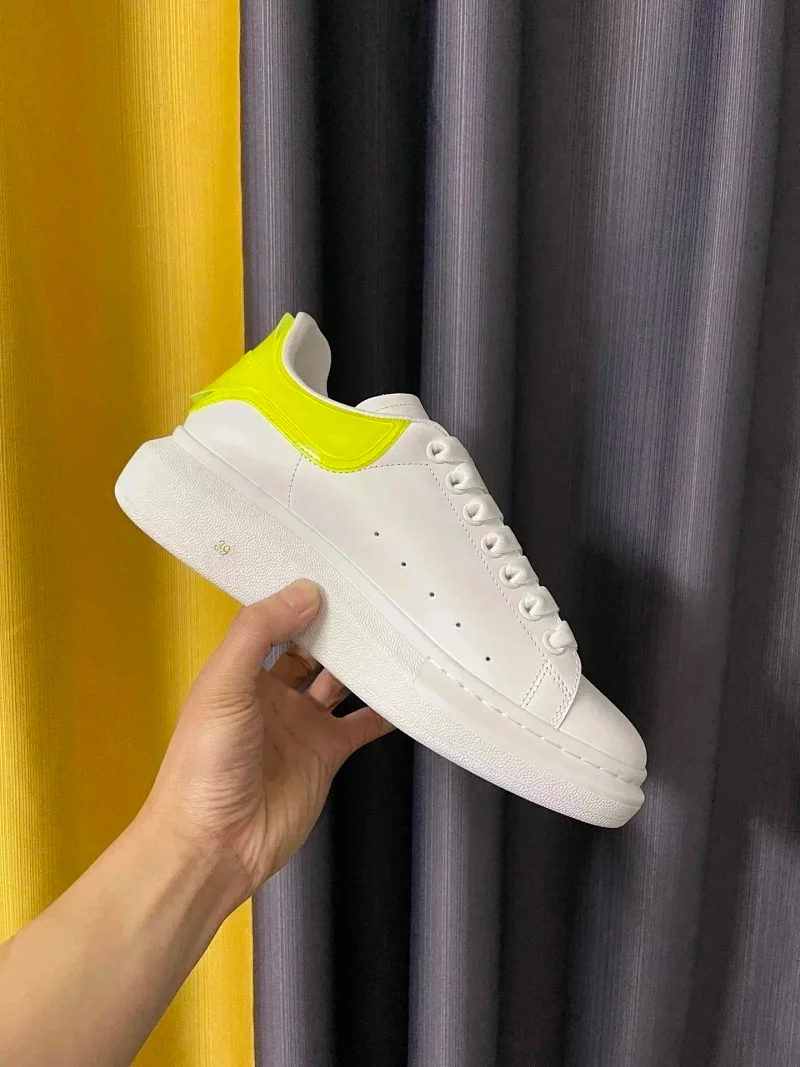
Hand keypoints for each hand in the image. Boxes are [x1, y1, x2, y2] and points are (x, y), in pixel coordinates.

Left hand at [141, 579, 392, 908]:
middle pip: (311, 648)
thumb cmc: (205, 763)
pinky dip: (385, 710)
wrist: (214, 845)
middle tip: (377, 594)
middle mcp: (272, 692)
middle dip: (337, 625)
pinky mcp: (327, 754)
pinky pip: (362, 724)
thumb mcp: (223, 685)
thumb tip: (306, 589)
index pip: (274, 622)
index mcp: (240, 671)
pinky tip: (409, 691)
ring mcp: (301, 724)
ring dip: (364, 662)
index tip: (335, 570)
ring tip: (398, 631)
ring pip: (340, 681)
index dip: (299, 598)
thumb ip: (259, 633)